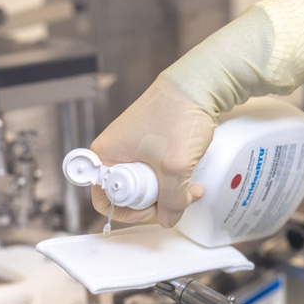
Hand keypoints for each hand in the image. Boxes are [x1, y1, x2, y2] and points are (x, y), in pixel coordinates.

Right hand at [90, 75, 212, 227]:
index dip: (130, 212)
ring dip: (168, 192)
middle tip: (178, 198)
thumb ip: (171, 201)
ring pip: (146, 185)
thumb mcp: (175, 167)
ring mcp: (132, 147)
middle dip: (156, 202)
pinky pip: (155, 171)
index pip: (106, 200)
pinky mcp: (149, 143)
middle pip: (128, 195)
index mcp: (105, 155)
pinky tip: (189, 175)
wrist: (198, 84)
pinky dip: (172, 178)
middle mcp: (114, 151)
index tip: (152, 209)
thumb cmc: (178, 115)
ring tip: (190, 187)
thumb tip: (168, 220)